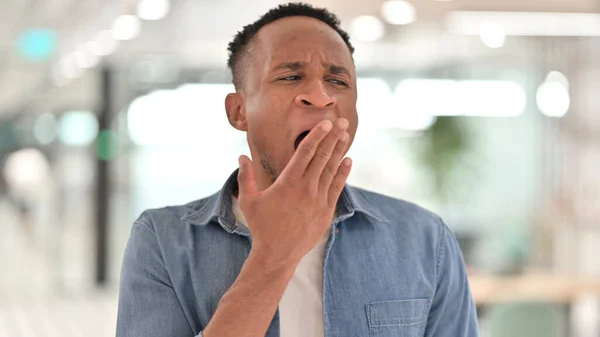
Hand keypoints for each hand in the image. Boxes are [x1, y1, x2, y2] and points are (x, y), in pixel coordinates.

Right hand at [237, 118, 351, 265]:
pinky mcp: (326, 211)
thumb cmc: (261, 227)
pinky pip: (337, 187)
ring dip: (339, 151)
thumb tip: (241, 157)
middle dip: (333, 137)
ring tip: (345, 135)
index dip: (317, 135)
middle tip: (342, 121)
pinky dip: (343, 173)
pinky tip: (347, 161)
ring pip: (331, 169)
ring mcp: (318, 200)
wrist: (278, 254)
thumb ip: (245, 177)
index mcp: (288, 182)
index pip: (306, 152)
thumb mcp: (249, 200)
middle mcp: (306, 188)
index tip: (326, 123)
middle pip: (322, 156)